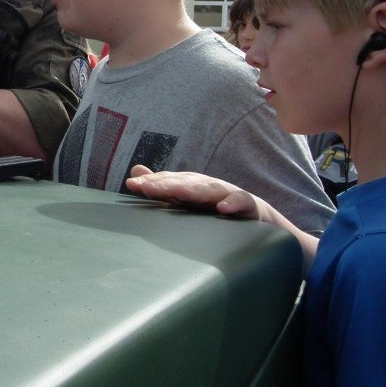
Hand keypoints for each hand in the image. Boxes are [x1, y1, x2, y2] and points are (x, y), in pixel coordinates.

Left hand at [125, 165, 265, 220]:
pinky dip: (232, 203)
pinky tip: (223, 209)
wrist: (253, 214)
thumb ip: (160, 187)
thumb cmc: (212, 205)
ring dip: (194, 190)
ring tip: (178, 192)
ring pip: (209, 189)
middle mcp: (205, 185)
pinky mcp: (247, 204)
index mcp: (189, 185)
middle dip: (166, 184)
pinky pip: (240, 201)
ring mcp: (226, 193)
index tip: (132, 185)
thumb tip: (134, 172)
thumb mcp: (185, 197)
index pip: (167, 181)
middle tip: (148, 188)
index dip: (151, 183)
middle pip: (184, 183)